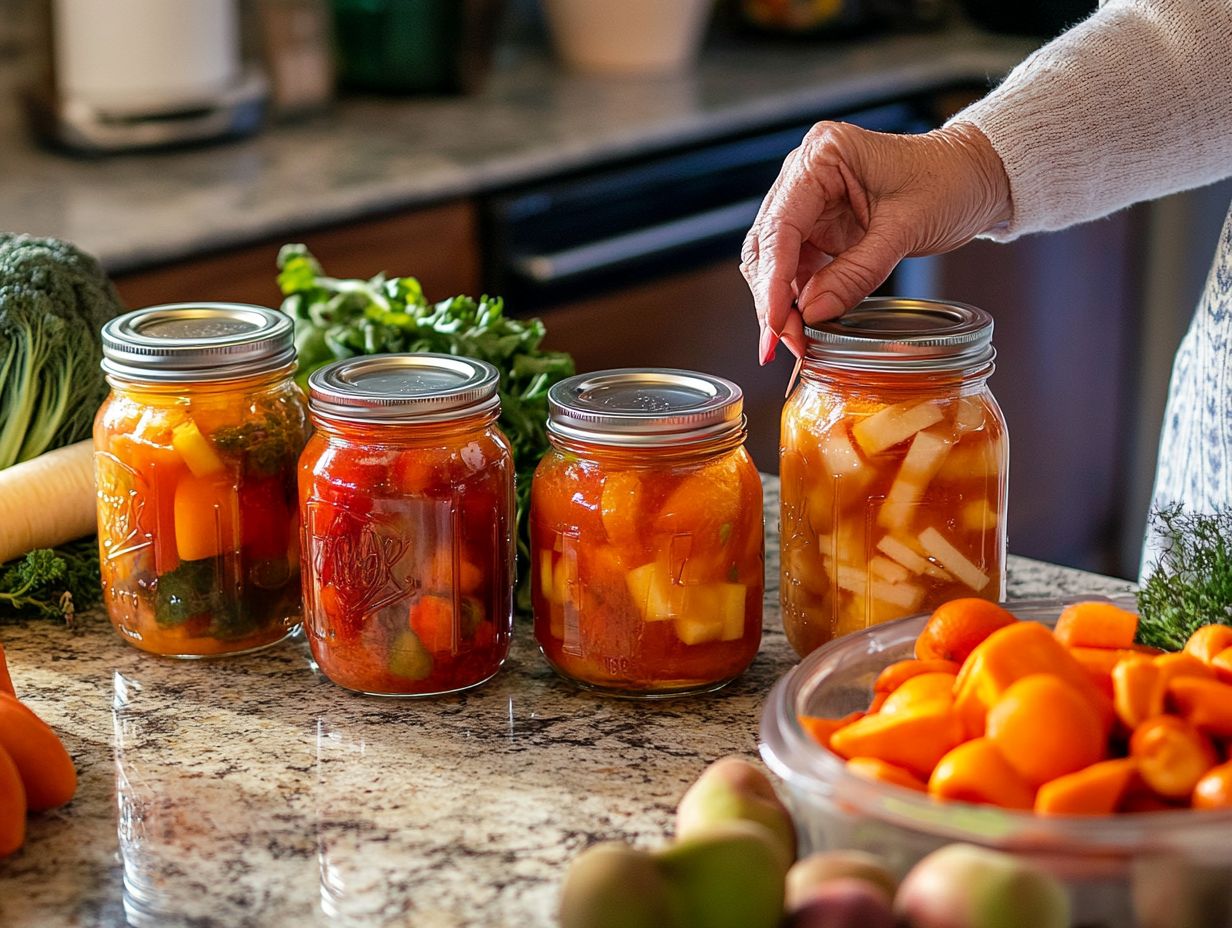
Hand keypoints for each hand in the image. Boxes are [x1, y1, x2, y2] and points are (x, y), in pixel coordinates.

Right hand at [740, 121, 1011, 362]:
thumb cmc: (951, 180)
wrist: (977, 175)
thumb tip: (811, 314)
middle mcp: (805, 174)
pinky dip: (798, 297)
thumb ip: (856, 273)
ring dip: (781, 303)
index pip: (781, 227)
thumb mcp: (906, 229)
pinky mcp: (820, 224)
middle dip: (772, 299)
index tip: (777, 324)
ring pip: (775, 261)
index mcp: (823, 156)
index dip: (774, 282)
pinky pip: (797, 266)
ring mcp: (810, 200)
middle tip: (784, 344)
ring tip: (795, 342)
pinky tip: (804, 325)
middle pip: (768, 246)